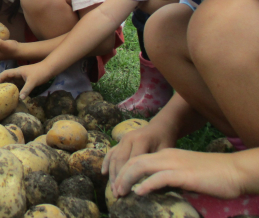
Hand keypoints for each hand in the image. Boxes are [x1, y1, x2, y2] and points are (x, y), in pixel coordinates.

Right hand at [0, 62, 53, 98]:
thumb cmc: (41, 72)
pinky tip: (14, 91)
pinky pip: (18, 82)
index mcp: (18, 71)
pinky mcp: (27, 78)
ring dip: (7, 84)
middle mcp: (19, 72)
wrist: (50, 68)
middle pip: (7, 76)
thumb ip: (26, 90)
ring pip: (12, 79)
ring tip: (3, 91)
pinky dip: (14, 86)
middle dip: (1, 81)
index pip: (5, 73)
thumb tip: (20, 98)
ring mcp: (23, 75)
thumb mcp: (33, 82)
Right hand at [102, 121, 176, 195]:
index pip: (132, 162)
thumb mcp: (165, 151)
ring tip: (113, 190)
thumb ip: (156, 164)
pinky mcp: (120, 141)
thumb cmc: (165, 140)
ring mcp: (122, 139)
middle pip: (120, 161)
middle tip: (117, 194)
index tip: (127, 193)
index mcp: (140, 140)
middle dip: (118, 179)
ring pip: (114, 158)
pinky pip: (111, 152)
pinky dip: (106, 163)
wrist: (160, 126)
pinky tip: (104, 173)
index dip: (129, 178)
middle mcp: (128, 138)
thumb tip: (148, 183)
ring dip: (112, 174)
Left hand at [113, 148, 245, 198]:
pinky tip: (139, 192)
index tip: (117, 186)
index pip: (137, 159)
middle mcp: (166, 156)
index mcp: (165, 155)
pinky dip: (146, 184)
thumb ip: (168, 179)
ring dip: (127, 180)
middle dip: (120, 176)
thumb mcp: (183, 175)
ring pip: (141, 166)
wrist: (233, 171)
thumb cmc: (211, 175)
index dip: (123, 172)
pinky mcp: (183, 174)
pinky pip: (160, 177)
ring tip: (120, 192)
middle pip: (134, 161)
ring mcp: (174, 163)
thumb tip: (154, 190)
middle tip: (114, 192)